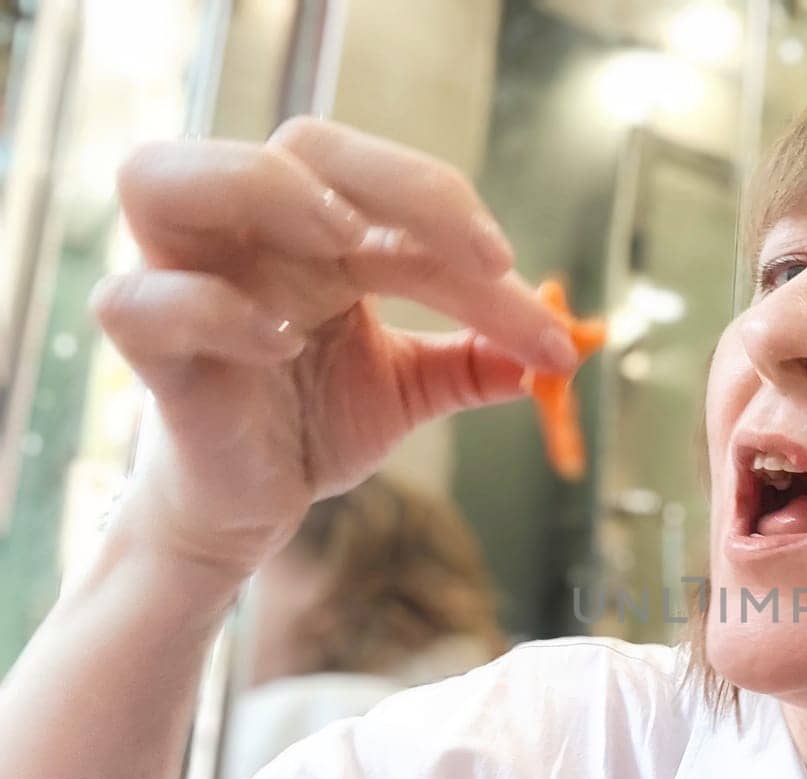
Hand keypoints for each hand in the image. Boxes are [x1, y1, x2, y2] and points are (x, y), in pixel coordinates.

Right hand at [95, 117, 580, 576]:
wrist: (249, 507)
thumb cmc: (312, 427)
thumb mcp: (411, 389)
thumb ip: (476, 361)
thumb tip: (565, 348)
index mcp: (316, 235)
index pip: (400, 201)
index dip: (476, 238)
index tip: (549, 323)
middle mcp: (249, 238)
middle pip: (306, 147)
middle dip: (406, 186)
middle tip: (486, 255)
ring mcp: (185, 283)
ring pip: (167, 176)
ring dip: (270, 191)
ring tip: (354, 244)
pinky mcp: (151, 351)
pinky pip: (144, 301)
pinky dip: (211, 310)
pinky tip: (281, 342)